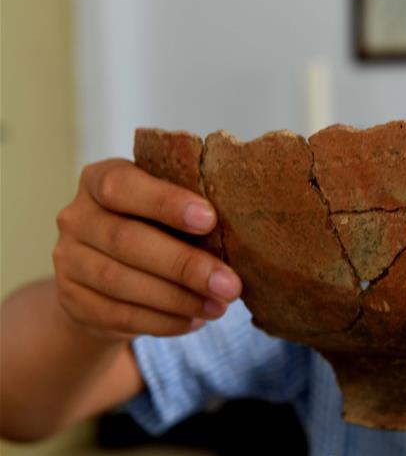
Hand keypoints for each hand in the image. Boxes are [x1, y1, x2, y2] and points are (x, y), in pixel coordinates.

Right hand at [53, 159, 241, 340]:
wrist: (108, 274)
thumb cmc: (155, 227)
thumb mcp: (166, 209)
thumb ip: (190, 210)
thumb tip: (242, 233)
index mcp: (100, 179)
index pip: (122, 186)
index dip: (164, 202)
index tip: (209, 219)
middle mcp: (76, 217)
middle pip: (126, 240)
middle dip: (184, 264)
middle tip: (230, 284)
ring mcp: (68, 261)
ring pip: (121, 282)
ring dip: (178, 299)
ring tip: (219, 306)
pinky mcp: (72, 302)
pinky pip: (118, 315)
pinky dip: (163, 321)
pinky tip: (194, 321)